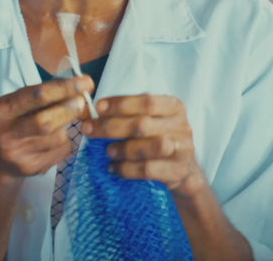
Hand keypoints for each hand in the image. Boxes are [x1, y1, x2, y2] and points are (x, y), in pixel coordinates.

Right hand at [0, 76, 94, 179]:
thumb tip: (80, 87)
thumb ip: (46, 95)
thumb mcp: (20, 104)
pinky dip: (65, 143)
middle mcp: (6, 132)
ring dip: (66, 128)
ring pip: (57, 137)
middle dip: (68, 109)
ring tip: (58, 125)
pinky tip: (53, 142)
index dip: (63, 89)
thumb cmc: (15, 123)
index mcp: (2, 109)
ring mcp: (18, 153)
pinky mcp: (31, 167)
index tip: (84, 83)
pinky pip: (61, 151)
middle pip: (45, 121)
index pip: (37, 96)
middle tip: (82, 102)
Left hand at [84, 94, 204, 195]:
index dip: (120, 104)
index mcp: (173, 107)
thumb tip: (90, 111)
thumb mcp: (149, 120)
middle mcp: (182, 126)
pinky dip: (127, 169)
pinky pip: (148, 169)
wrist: (182, 170)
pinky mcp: (178, 171)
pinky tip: (114, 168)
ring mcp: (183, 150)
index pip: (146, 101)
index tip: (98, 107)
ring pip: (150, 147)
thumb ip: (126, 114)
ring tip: (108, 151)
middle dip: (111, 127)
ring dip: (123, 149)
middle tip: (89, 130)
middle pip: (143, 124)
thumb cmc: (156, 138)